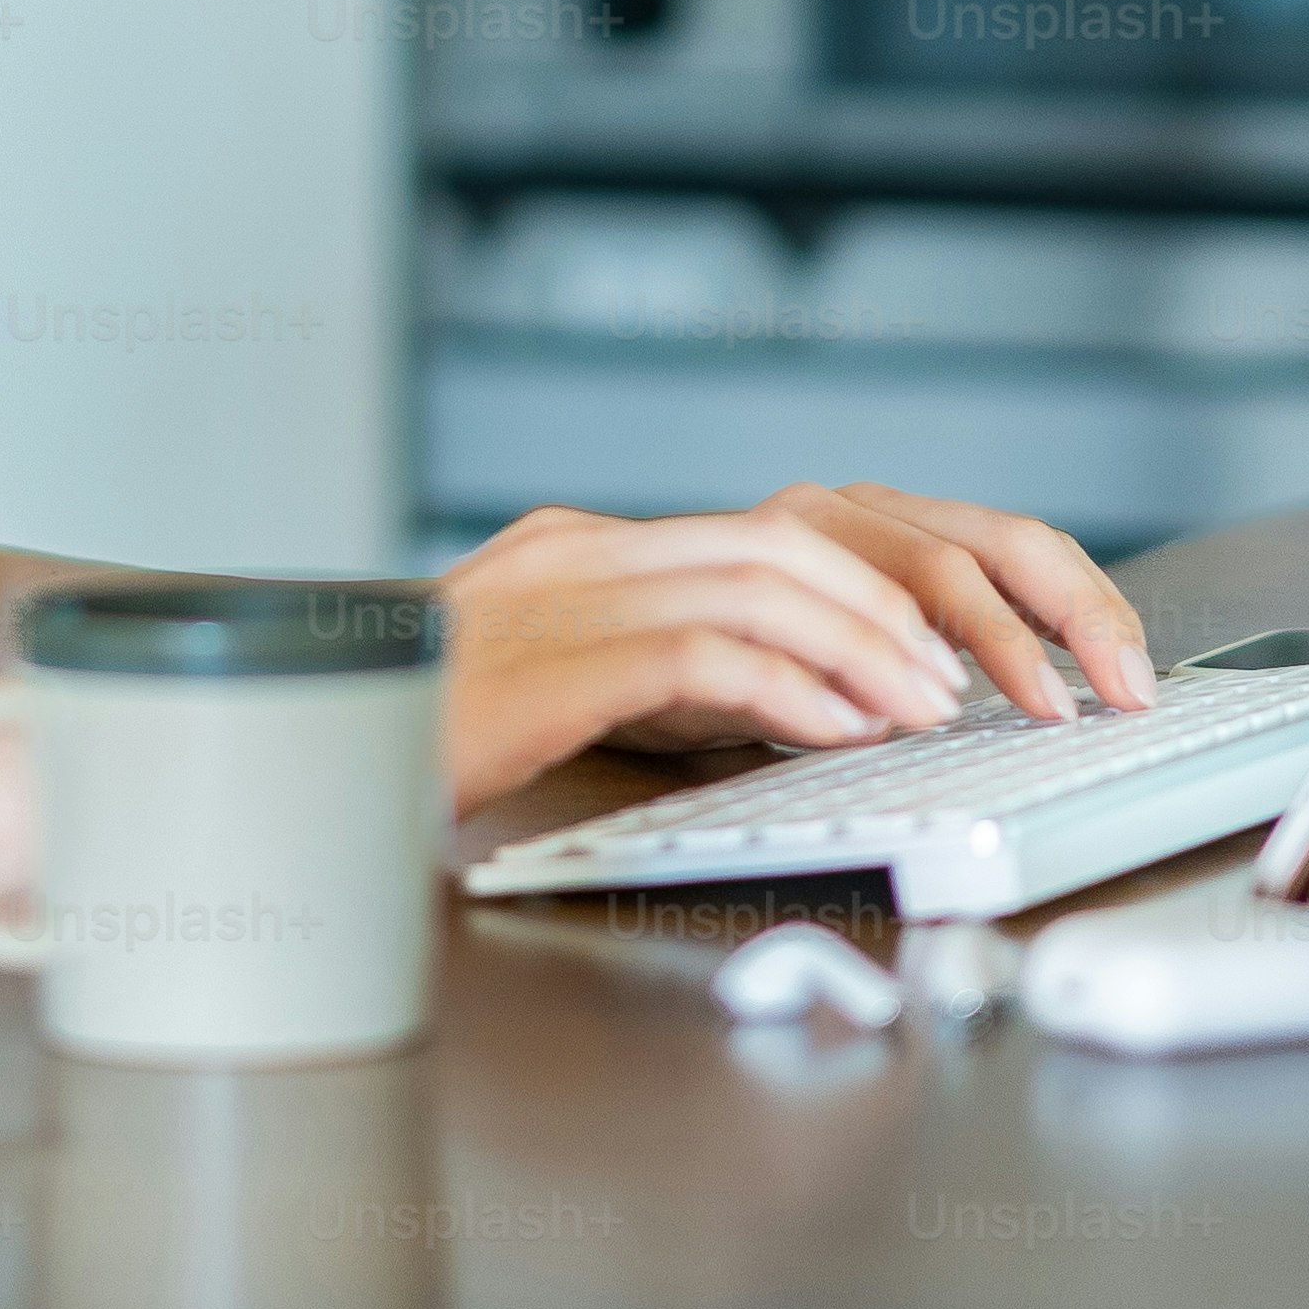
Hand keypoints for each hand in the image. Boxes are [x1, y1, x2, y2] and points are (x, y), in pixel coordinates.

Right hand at [430, 483, 1165, 809]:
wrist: (271, 782)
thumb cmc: (409, 773)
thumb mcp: (564, 716)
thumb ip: (669, 690)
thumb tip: (820, 705)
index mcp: (593, 558)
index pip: (794, 529)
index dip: (919, 581)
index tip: (1007, 649)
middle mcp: (584, 553)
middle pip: (807, 526)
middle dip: (944, 597)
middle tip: (1037, 676)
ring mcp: (556, 594)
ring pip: (766, 567)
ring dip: (881, 639)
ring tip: (955, 703)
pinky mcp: (542, 662)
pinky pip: (700, 647)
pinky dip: (795, 684)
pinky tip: (854, 725)